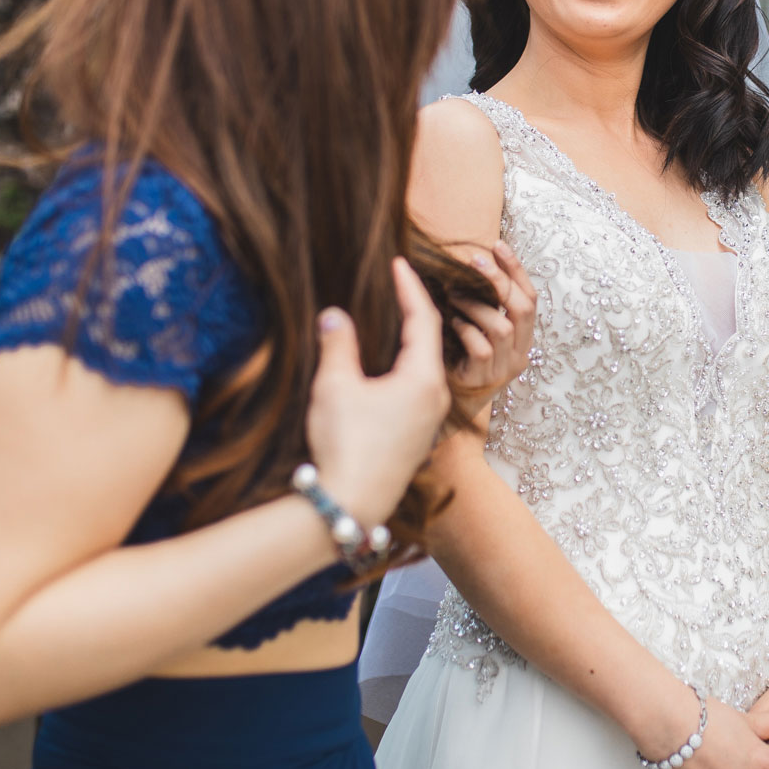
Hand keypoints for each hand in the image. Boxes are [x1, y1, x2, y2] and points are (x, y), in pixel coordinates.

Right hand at [307, 257, 449, 520]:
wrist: (350, 505)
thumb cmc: (346, 446)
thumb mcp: (335, 387)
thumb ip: (337, 344)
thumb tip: (334, 314)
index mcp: (423, 379)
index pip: (424, 319)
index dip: (410, 288)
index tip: (397, 263)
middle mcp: (435, 396)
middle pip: (430, 340)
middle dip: (415, 308)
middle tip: (399, 282)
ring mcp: (428, 419)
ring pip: (426, 365)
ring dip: (410, 339)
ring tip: (393, 315)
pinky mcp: (416, 436)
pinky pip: (418, 387)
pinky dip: (406, 364)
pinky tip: (386, 363)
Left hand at [446, 241, 536, 432]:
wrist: (446, 403)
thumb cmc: (460, 358)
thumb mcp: (478, 328)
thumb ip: (483, 304)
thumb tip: (472, 262)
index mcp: (523, 338)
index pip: (531, 298)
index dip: (517, 270)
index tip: (498, 245)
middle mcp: (520, 353)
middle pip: (523, 308)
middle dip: (500, 280)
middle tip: (476, 261)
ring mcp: (503, 368)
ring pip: (502, 327)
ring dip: (476, 305)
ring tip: (454, 294)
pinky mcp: (483, 378)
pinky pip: (480, 347)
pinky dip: (465, 330)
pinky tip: (451, 322)